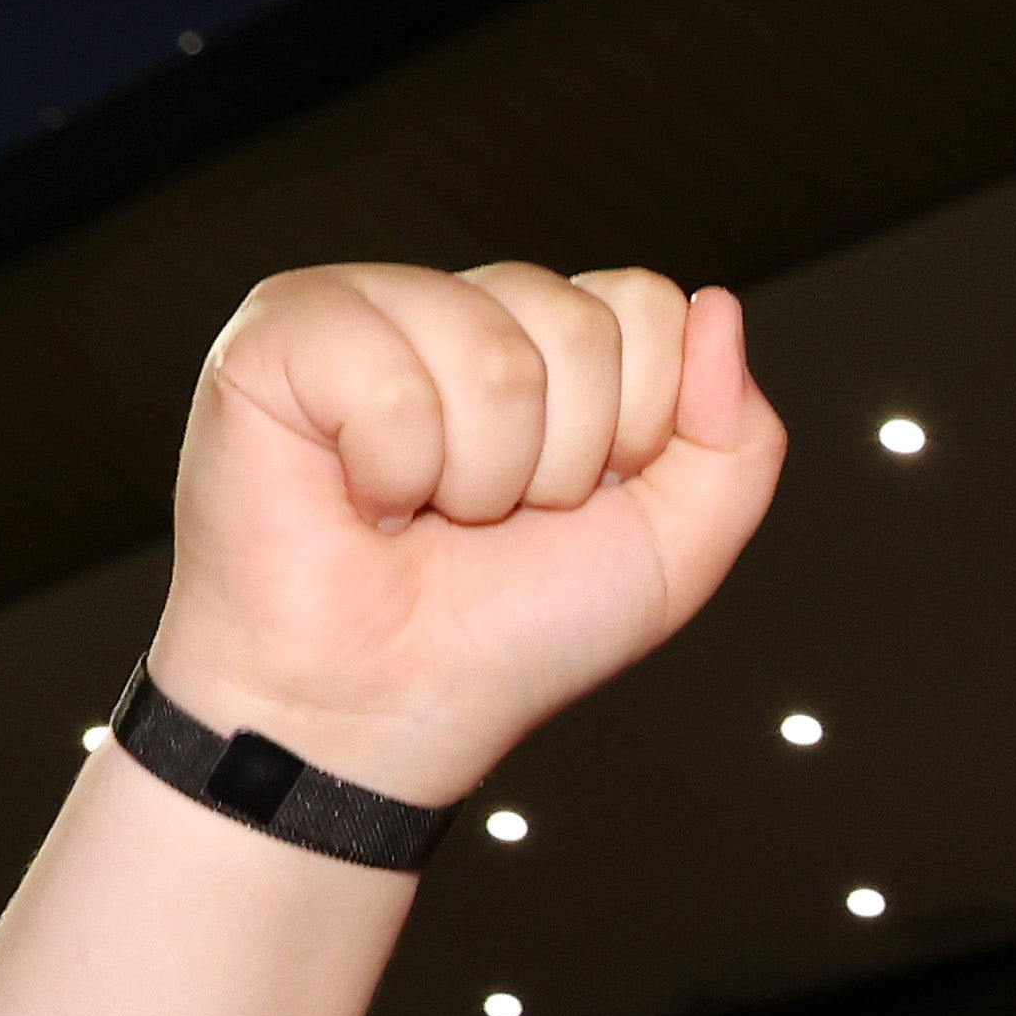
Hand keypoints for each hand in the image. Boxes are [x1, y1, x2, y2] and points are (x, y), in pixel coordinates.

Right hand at [150, 262, 781, 811]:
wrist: (385, 710)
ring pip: (493, 355)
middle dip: (561, 463)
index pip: (646, 306)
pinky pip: (391, 380)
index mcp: (546, 340)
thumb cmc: (507, 632)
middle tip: (487, 518)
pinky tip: (360, 498)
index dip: (635, 428)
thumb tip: (719, 306)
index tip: (574, 502)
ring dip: (478, 479)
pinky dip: (393, 471)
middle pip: (580, 326)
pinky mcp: (279, 334)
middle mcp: (458, 305)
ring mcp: (364, 306)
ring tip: (422, 515)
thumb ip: (736, 440)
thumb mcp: (673, 551)